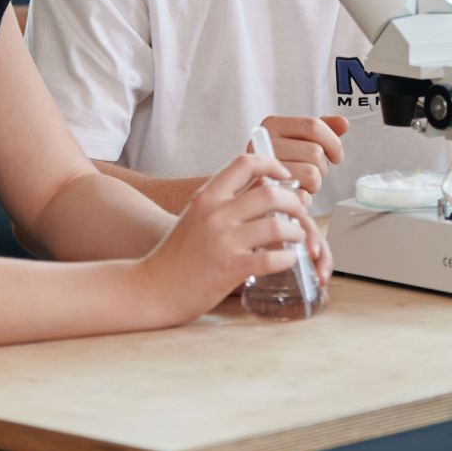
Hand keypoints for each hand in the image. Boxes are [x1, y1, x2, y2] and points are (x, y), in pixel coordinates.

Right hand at [137, 153, 312, 322]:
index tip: (284, 177)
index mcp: (207, 196)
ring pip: (277, 225)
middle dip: (293, 202)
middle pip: (270, 193)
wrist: (151, 288)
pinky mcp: (230, 268)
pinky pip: (271, 258)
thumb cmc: (176, 255)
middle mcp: (216, 214)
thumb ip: (222, 202)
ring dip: (296, 231)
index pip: (245, 163)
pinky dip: (287, 257)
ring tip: (298, 237)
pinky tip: (288, 259)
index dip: (272, 164)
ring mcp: (223, 241)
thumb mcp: (195, 216)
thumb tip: (261, 190)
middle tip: (300, 212)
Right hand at [246, 115, 348, 194]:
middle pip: (316, 152)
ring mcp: (264, 169)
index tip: (336, 155)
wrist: (257, 191)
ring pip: (312, 174)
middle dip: (322, 166)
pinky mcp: (269, 195)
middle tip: (311, 170)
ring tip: (303, 181)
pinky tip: (297, 193)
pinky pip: (303, 195)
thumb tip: (343, 123)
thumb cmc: (283, 163)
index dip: (333, 142)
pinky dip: (306, 198)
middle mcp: (264, 144)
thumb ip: (322, 129)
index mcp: (272, 125)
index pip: (313, 126)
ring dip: (315, 183)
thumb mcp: (299, 140)